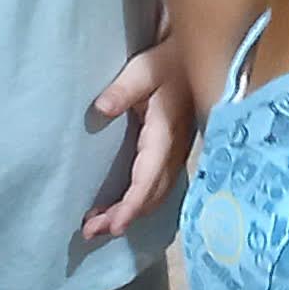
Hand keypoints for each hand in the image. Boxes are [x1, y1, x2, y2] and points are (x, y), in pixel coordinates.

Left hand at [77, 37, 193, 242]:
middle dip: (122, 218)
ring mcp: (176, 155)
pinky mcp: (173, 153)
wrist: (198, 57)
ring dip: (129, 213)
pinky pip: (157, 187)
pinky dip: (139, 203)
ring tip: (99, 226)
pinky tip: (122, 208)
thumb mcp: (143, 70)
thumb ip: (123, 90)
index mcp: (165, 136)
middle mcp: (173, 153)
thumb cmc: (167, 62)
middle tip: (90, 233)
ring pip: (155, 195)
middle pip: (149, 197)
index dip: (131, 206)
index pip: (147, 180)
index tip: (113, 226)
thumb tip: (101, 109)